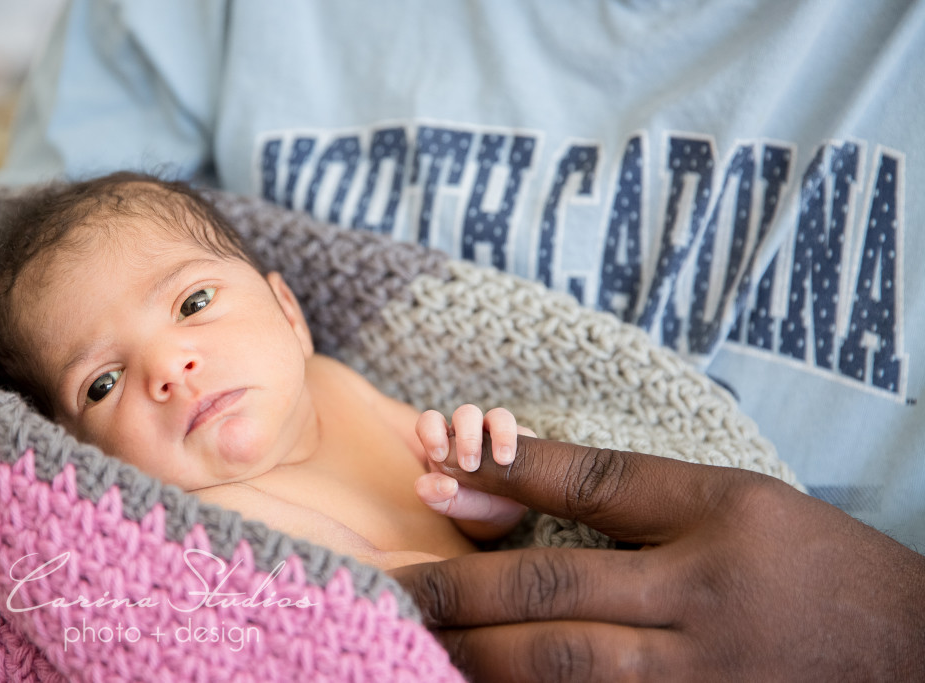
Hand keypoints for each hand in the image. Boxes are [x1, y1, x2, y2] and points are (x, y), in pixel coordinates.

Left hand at [391, 436, 924, 681]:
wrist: (908, 654)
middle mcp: (700, 614)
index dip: (500, 487)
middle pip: (553, 604)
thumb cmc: (809, 563)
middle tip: (386, 584)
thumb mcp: (727, 498)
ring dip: (477, 658)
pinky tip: (483, 680)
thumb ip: (615, 488)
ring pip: (560, 675)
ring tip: (410, 637)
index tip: (430, 482)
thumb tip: (501, 472)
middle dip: (457, 595)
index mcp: (714, 531)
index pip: (589, 496)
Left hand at [414, 406, 530, 533]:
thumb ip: (433, 494)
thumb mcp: (446, 503)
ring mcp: (495, 432)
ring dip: (499, 434)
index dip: (432, 432)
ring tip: (502, 461)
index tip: (439, 455)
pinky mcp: (520, 437)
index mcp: (444, 442)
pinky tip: (510, 460)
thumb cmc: (467, 502)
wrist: (500, 512)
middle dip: (468, 436)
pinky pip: (519, 429)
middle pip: (466, 414)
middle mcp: (468, 432)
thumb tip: (445, 485)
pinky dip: (512, 440)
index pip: (431, 422)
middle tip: (470, 466)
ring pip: (497, 416)